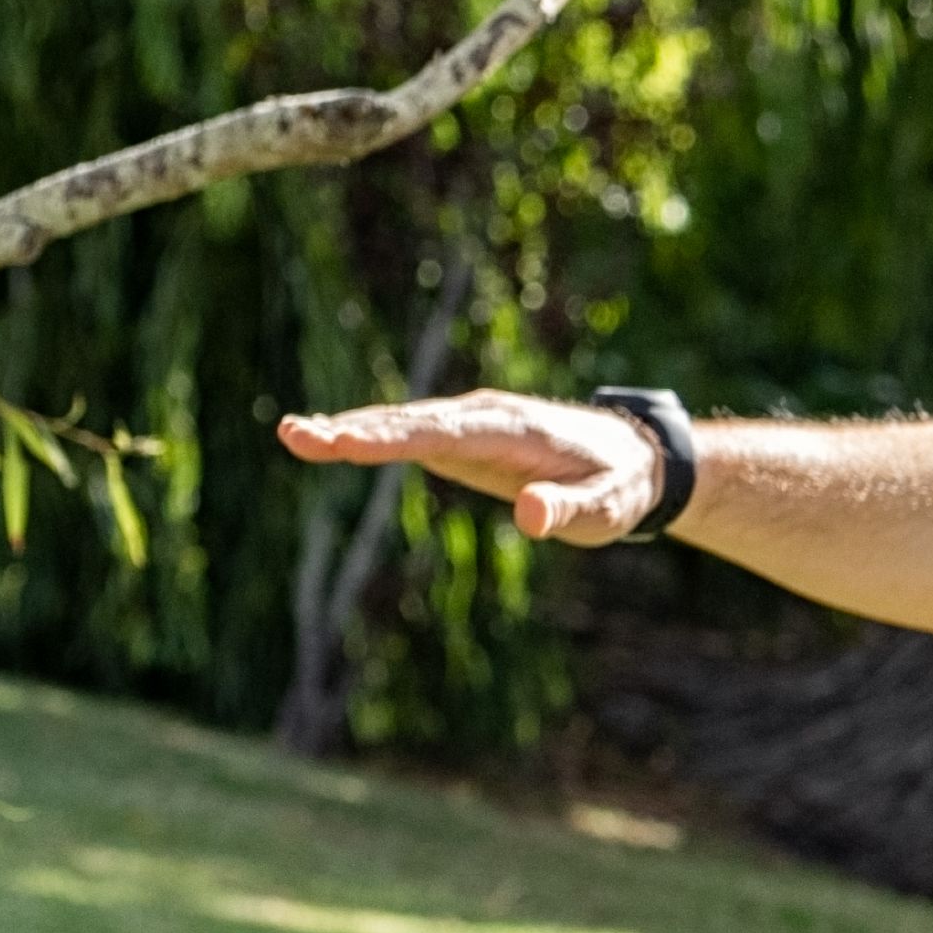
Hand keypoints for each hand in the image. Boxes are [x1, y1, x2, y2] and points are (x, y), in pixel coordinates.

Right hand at [278, 391, 670, 542]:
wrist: (639, 458)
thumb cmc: (623, 486)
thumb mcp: (610, 508)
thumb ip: (573, 510)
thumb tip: (531, 515)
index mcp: (515, 430)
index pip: (444, 433)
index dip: (393, 437)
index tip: (344, 441)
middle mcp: (485, 417)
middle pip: (411, 422)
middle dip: (354, 430)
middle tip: (296, 435)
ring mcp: (472, 423)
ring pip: (404, 423)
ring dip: (350, 429)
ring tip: (293, 435)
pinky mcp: (465, 437)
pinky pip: (410, 433)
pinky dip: (369, 434)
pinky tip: (325, 439)